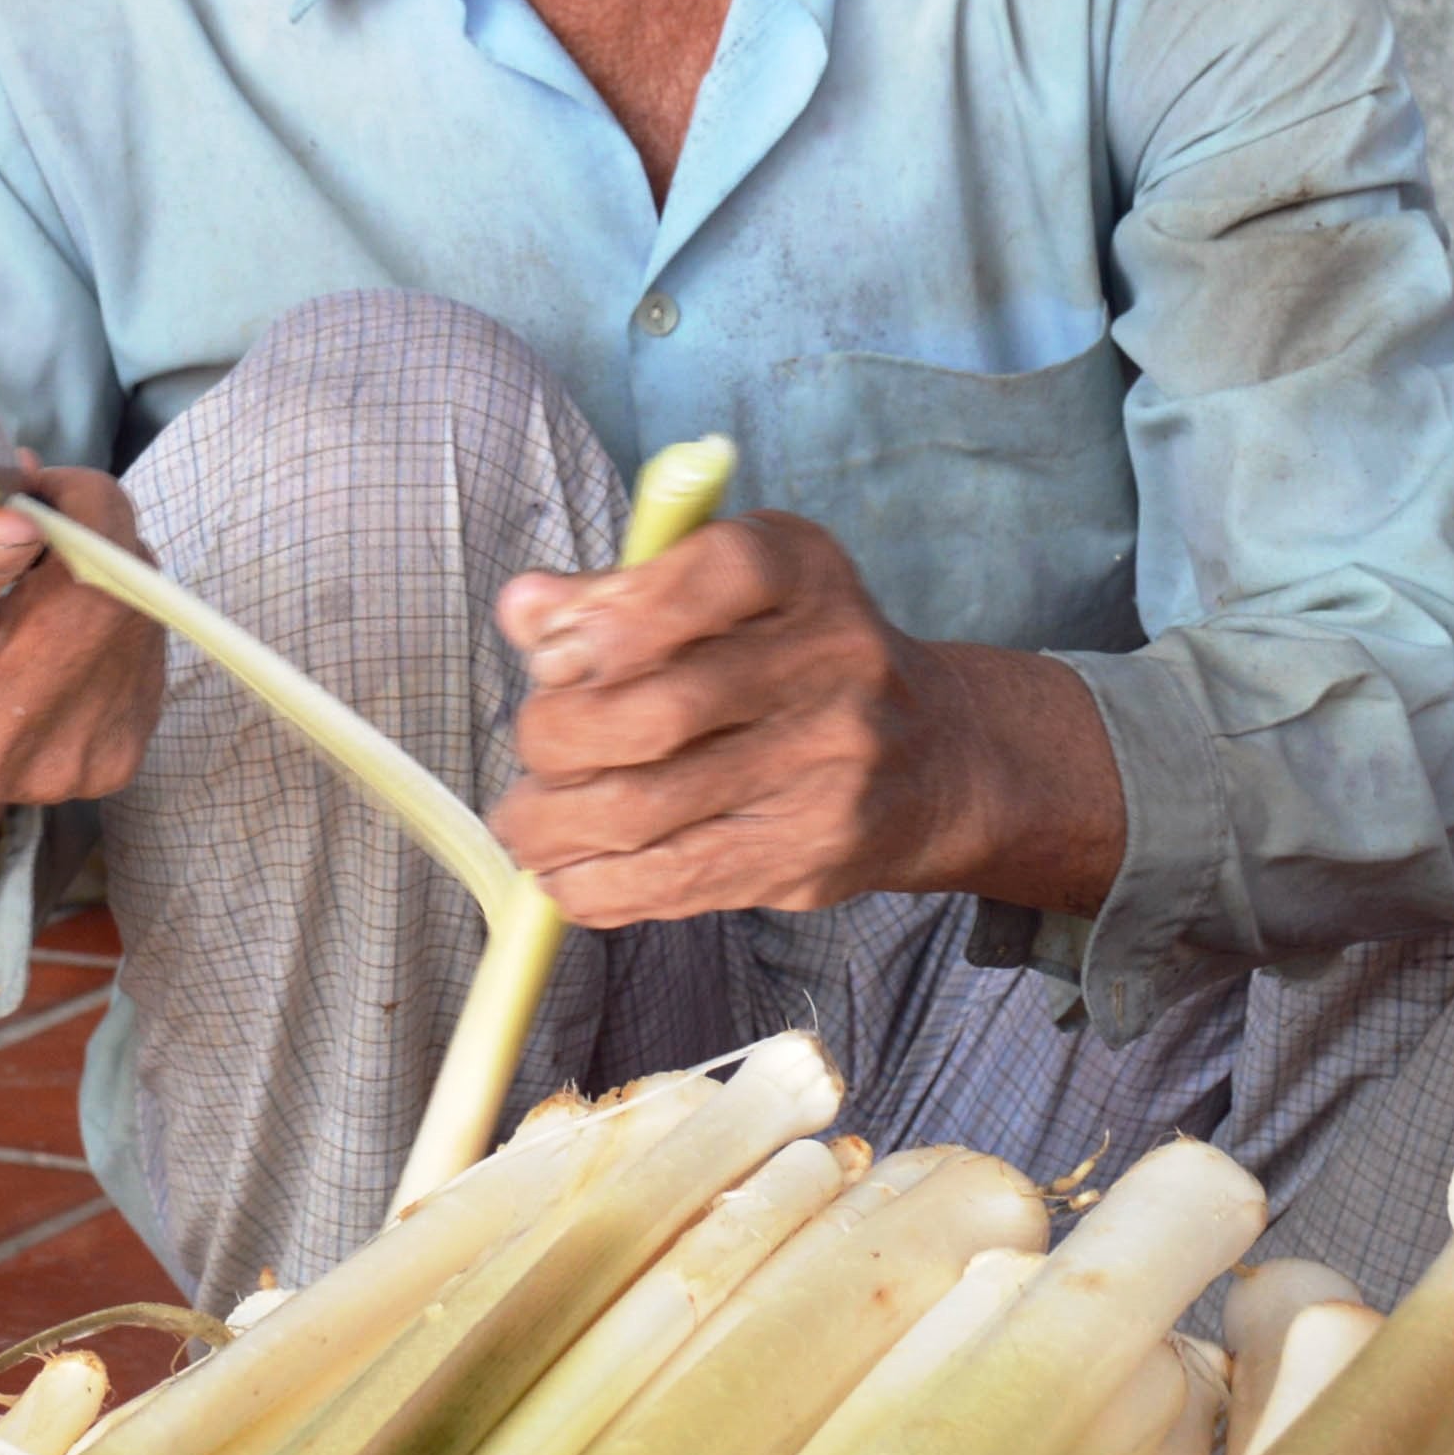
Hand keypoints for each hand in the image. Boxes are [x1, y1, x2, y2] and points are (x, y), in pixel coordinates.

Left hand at [486, 513, 1123, 928]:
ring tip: (525, 820)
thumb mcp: (726, 592)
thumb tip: (523, 608)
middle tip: (534, 745)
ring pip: (648, 807)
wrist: (930, 757)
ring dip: (552, 822)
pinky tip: (564, 870)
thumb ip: (620, 593)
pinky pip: (673, 880)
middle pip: (658, 709)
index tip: (551, 657)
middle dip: (556, 735)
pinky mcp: (811, 853)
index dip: (608, 621)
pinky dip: (593, 883)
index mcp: (801, 571)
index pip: (707, 577)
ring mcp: (830, 766)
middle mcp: (832, 661)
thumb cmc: (789, 658)